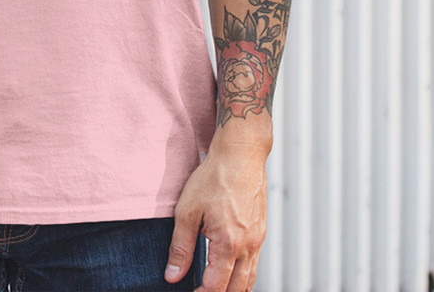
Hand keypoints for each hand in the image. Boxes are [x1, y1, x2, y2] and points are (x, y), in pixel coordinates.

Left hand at [164, 143, 266, 290]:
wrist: (240, 154)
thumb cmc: (214, 178)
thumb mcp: (187, 211)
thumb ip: (180, 247)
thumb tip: (172, 275)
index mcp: (228, 245)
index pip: (216, 287)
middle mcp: (248, 247)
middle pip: (237, 289)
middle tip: (201, 291)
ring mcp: (258, 239)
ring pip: (250, 279)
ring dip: (233, 289)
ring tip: (215, 288)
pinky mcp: (261, 230)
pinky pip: (255, 263)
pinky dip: (243, 274)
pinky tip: (230, 268)